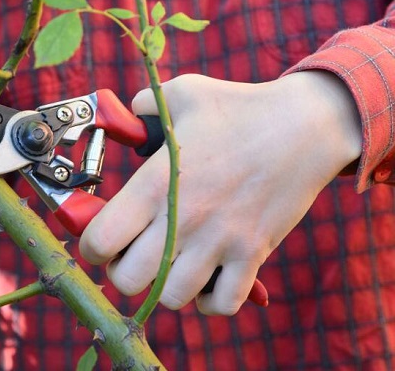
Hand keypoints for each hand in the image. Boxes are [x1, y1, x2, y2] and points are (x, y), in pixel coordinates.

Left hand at [79, 71, 361, 314]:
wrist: (305, 125)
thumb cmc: (239, 108)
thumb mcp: (182, 93)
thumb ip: (144, 106)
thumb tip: (125, 115)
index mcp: (156, 183)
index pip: (100, 239)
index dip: (92, 244)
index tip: (101, 236)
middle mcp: (182, 219)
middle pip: (128, 280)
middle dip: (121, 271)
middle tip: (131, 253)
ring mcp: (220, 241)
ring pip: (172, 297)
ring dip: (163, 287)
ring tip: (168, 264)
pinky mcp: (253, 254)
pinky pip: (223, 304)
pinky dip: (209, 301)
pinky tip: (205, 279)